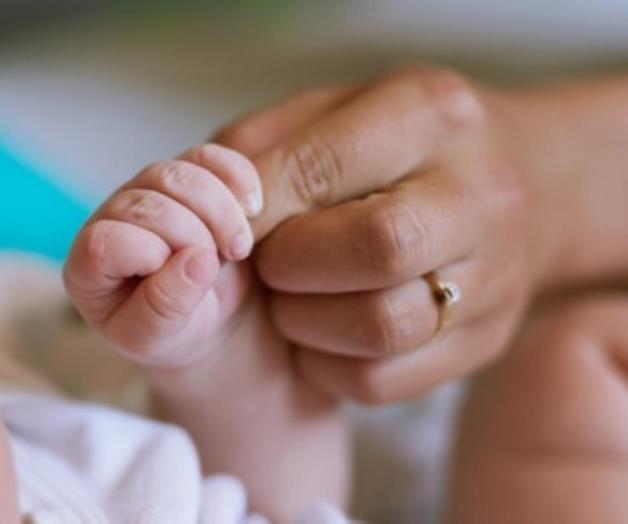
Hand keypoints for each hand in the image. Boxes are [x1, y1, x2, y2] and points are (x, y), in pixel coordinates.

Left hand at [64, 144, 262, 366]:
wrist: (210, 313)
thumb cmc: (174, 330)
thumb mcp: (160, 337)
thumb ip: (165, 307)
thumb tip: (198, 262)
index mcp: (90, 263)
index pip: (106, 241)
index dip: (152, 255)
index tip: (190, 281)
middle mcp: (115, 217)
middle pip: (149, 202)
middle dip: (196, 236)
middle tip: (224, 267)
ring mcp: (152, 191)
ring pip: (181, 173)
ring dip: (222, 211)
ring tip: (239, 248)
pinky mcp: (192, 176)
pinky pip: (212, 157)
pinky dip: (239, 178)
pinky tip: (253, 209)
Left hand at [216, 68, 557, 403]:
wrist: (525, 188)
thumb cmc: (406, 147)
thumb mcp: (341, 110)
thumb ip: (266, 143)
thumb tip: (209, 202)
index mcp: (433, 117)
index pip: (328, 166)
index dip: (260, 205)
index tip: (226, 227)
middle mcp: (479, 196)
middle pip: (375, 249)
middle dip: (290, 265)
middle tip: (269, 261)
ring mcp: (495, 277)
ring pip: (381, 326)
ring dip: (304, 322)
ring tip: (293, 298)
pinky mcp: (487, 340)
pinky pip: (385, 381)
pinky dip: (328, 365)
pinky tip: (321, 331)